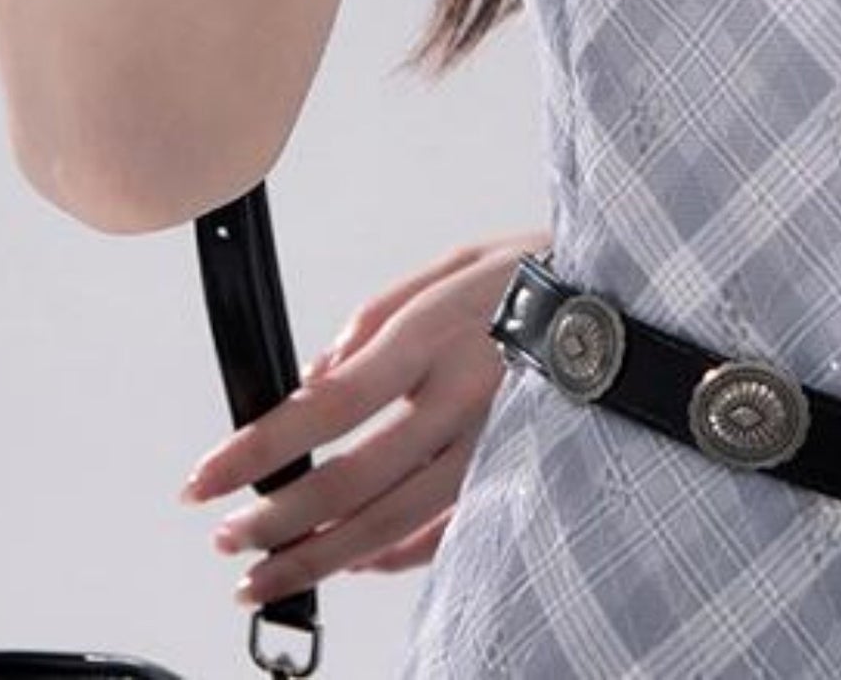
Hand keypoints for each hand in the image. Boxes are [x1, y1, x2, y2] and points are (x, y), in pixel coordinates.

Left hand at [178, 228, 550, 612]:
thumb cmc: (539, 273)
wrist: (635, 303)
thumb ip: (376, 317)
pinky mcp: (522, 477)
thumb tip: (314, 377)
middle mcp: (462, 398)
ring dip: (321, 558)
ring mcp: (495, 447)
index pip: (328, 407)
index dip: (259, 449)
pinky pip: (447, 536)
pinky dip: (392, 559)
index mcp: (436, 334)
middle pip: (353, 481)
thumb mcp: (454, 262)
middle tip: (227, 542)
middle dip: (279, 522)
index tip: (205, 478)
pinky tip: (352, 565)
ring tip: (265, 577)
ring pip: (393, 524)